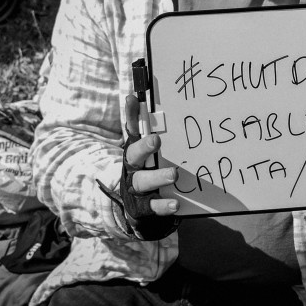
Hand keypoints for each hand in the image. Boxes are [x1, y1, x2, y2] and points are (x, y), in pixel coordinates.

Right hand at [123, 95, 179, 217]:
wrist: (134, 205)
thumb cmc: (146, 169)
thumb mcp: (147, 150)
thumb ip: (150, 129)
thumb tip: (149, 99)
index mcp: (134, 150)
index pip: (130, 128)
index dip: (130, 114)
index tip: (132, 99)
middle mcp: (132, 167)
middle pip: (134, 155)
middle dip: (144, 147)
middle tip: (156, 140)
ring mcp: (135, 188)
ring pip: (143, 181)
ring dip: (158, 177)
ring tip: (173, 174)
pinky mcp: (142, 207)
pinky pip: (152, 206)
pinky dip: (163, 205)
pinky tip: (175, 204)